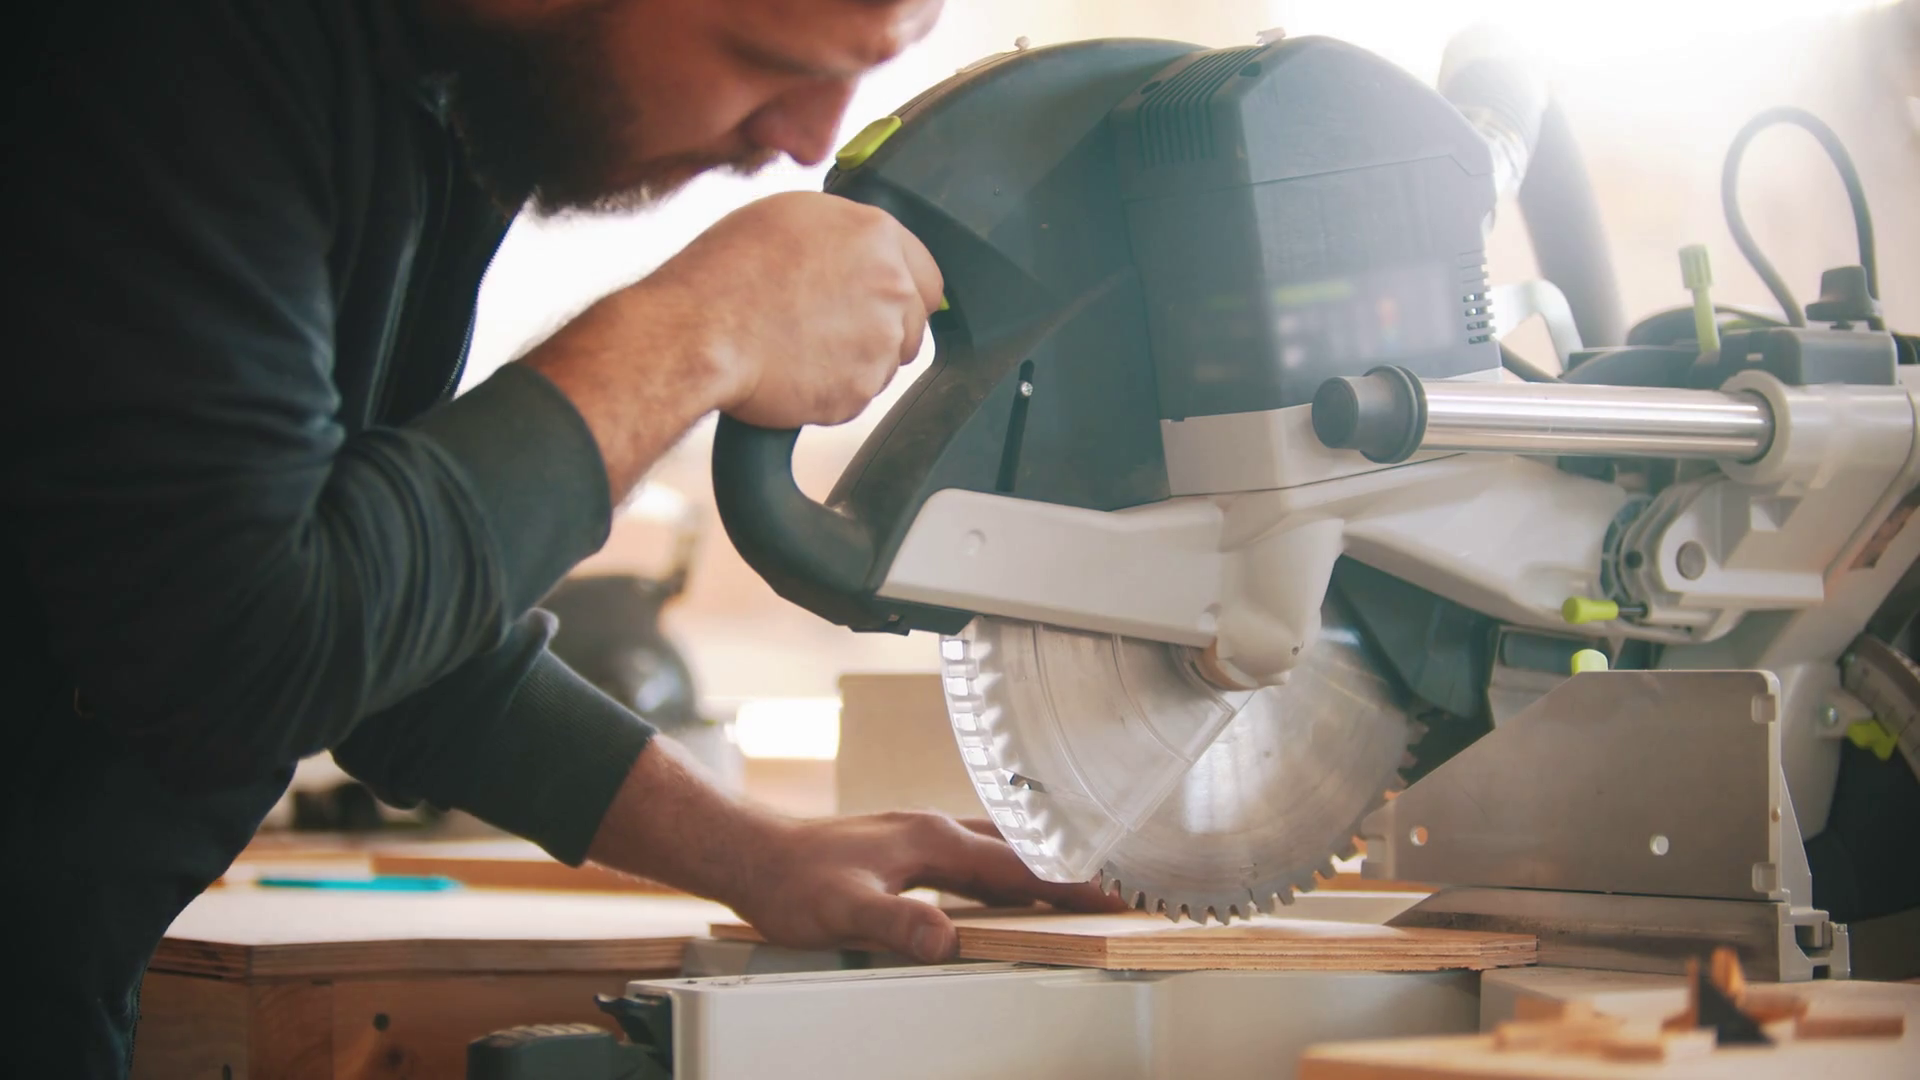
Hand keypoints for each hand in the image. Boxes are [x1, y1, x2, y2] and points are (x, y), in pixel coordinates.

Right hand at [646, 190, 942, 428]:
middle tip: (828, 330)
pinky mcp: (859, 390)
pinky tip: (792, 371)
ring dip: (855, 361)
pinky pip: (856, 395)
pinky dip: (831, 392)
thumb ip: (842, 234)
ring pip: (884, 363)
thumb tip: (856, 251)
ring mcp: (879, 342)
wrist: (698, 331)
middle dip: (881, 330)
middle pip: (912, 323)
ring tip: (799, 347)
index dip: (902, 293)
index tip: (880, 305)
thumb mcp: (788, 217)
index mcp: (877, 235)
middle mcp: (891, 286)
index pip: (928, 275)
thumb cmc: (725, 272)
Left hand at [727, 813, 1130, 962]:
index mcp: (932, 839)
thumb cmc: (791, 879)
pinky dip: (1002, 875)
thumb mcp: (844, 911)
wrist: (752, 854)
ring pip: (996, 852)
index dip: (1067, 882)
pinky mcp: (905, 849)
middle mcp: (932, 830)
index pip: (1016, 864)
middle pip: (1017, 852)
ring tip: (1074, 891)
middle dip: (1065, 871)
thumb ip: (897, 923)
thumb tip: (946, 938)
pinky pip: (972, 861)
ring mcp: (919, 837)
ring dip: (1036, 870)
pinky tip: (1003, 892)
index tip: (1112, 893)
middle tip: (1112, 892)